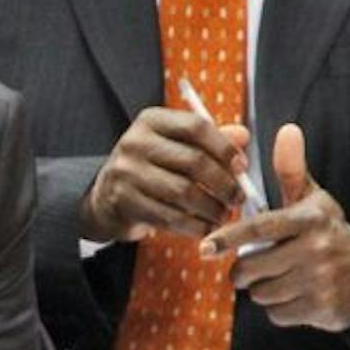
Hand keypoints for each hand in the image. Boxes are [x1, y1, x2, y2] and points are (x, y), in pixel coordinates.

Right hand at [82, 106, 252, 241]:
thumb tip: (243, 136)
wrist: (106, 195)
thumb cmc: (152, 167)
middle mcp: (135, 142)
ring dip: (211, 208)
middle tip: (238, 197)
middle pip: (193, 161)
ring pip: (184, 193)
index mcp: (151, 120)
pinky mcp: (124, 202)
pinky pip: (170, 217)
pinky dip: (194, 226)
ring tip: (224, 214)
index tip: (241, 166)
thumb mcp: (175, 146)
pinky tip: (207, 228)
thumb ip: (210, 140)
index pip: (196, 127)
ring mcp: (127, 173)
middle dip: (223, 183)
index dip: (224, 147)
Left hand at [201, 125, 349, 330]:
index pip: (260, 228)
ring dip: (262, 289)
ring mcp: (321, 282)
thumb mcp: (313, 200)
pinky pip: (277, 314)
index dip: (228, 237)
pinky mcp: (322, 309)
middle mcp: (317, 250)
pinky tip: (296, 294)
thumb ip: (291, 171)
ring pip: (261, 293)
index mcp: (310, 219)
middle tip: (254, 264)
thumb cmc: (328, 232)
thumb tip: (286, 130)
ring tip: (280, 277)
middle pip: (252, 267)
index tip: (205, 247)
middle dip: (244, 270)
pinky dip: (279, 308)